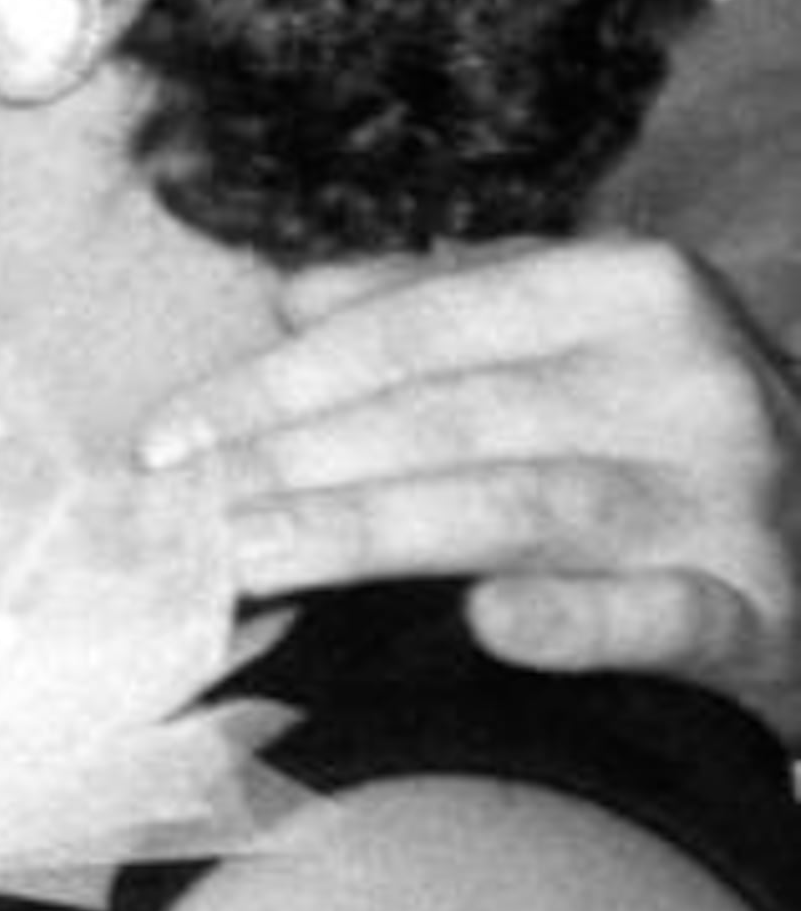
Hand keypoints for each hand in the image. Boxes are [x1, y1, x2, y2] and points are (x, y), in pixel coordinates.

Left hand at [137, 238, 800, 739]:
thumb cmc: (675, 439)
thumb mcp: (581, 341)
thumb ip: (441, 303)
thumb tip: (293, 294)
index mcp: (631, 288)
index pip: (420, 327)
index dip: (281, 383)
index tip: (169, 441)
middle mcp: (687, 379)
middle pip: (448, 418)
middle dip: (294, 465)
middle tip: (174, 519)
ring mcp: (732, 497)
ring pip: (521, 506)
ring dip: (370, 534)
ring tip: (245, 562)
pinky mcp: (763, 611)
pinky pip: (665, 614)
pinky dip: (578, 622)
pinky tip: (489, 623)